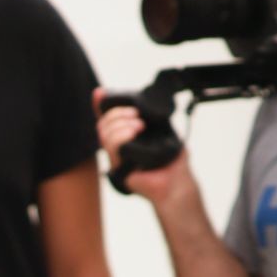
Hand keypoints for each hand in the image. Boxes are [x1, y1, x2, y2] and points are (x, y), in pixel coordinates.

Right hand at [92, 87, 192, 207]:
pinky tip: (134, 133)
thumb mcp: (165, 132)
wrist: (177, 182)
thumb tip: (139, 104)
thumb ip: (152, 119)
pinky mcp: (118, 168)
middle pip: (103, 124)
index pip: (108, 120)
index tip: (100, 93)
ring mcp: (116, 159)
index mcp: (127, 139)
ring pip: (104, 133)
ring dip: (120, 122)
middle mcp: (118, 149)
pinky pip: (112, 146)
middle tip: (137, 115)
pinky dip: (121, 135)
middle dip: (117, 113)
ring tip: (139, 126)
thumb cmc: (173, 162)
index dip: (100, 106)